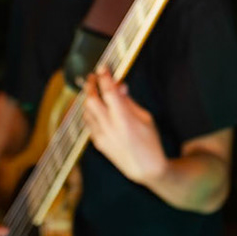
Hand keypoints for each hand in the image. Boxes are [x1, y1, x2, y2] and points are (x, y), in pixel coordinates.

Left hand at [81, 70, 167, 185]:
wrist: (145, 168)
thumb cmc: (150, 141)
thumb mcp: (145, 117)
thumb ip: (129, 101)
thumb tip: (119, 86)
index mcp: (123, 118)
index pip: (108, 91)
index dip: (104, 77)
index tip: (103, 68)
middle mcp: (109, 126)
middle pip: (91, 99)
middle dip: (90, 85)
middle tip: (93, 77)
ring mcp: (101, 135)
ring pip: (86, 110)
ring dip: (88, 98)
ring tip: (94, 91)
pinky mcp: (97, 142)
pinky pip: (88, 122)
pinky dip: (90, 112)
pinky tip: (96, 109)